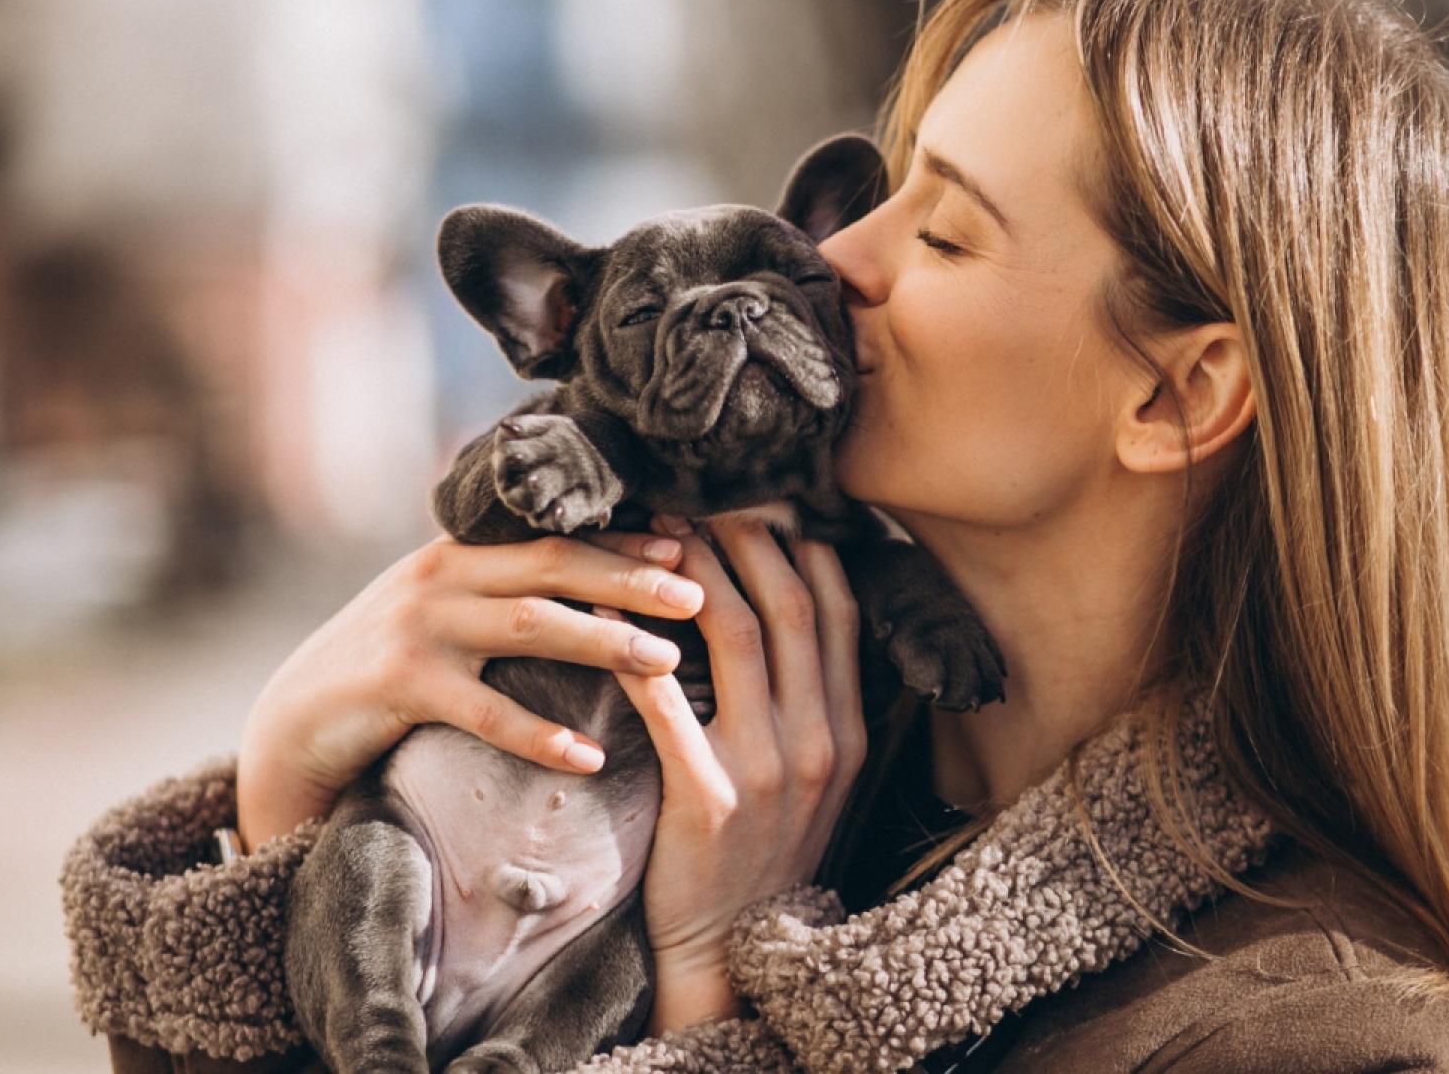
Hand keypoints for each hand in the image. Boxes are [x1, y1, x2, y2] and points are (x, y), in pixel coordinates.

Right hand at [236, 532, 705, 850]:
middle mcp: (441, 574)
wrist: (296, 720)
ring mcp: (418, 627)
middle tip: (697, 595)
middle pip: (553, 565)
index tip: (690, 547)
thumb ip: (505, 587)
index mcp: (463, 551)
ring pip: (528, 624)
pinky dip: (539, 733)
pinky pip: (484, 711)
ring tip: (666, 663)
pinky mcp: (398, 684)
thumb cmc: (394, 667)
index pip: (556, 534)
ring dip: (602, 642)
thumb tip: (600, 578)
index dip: (623, 541)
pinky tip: (589, 756)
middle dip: (629, 579)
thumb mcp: (447, 611)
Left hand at [604, 516, 866, 1034]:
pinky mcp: (707, 796)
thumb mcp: (817, 782)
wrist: (734, 948)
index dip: (802, 548)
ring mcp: (768, 768)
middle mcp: (820, 741)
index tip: (763, 509)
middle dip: (746, 540)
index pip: (838, 612)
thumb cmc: (762, 854)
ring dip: (693, 572)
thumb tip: (790, 623)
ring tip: (655, 535)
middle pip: (789, 606)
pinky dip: (630, 645)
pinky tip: (600, 608)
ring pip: (735, 634)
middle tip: (700, 501)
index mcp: (849, 731)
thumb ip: (812, 707)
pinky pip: (664, 699)